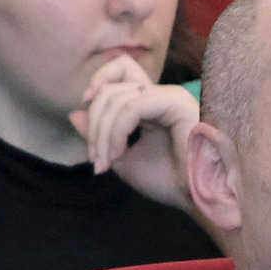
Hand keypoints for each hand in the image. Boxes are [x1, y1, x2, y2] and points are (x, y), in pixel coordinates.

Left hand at [69, 54, 198, 212]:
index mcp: (153, 104)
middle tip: (97, 160)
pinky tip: (118, 155)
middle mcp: (163, 96)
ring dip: (102, 134)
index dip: (99, 81)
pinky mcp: (175, 103)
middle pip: (111, 89)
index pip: (122, 70)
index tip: (84, 105)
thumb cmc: (167, 182)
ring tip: (106, 163)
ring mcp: (170, 97)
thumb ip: (99, 135)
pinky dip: (116, 132)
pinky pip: (131, 108)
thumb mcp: (121, 157)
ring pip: (117, 99)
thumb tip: (74, 113)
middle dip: (94, 125)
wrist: (196, 199)